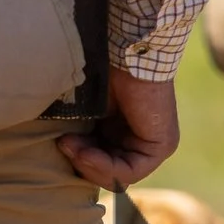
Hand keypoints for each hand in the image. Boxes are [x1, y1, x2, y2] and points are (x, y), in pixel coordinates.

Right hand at [58, 67, 180, 189]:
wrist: (121, 47)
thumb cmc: (97, 68)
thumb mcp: (82, 110)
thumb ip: (77, 133)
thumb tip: (60, 153)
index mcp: (121, 128)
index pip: (101, 163)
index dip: (79, 161)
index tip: (61, 142)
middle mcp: (139, 138)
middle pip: (109, 172)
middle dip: (82, 164)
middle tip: (63, 145)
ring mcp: (153, 144)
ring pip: (119, 176)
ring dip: (89, 166)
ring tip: (72, 147)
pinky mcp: (162, 145)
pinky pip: (132, 171)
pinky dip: (106, 167)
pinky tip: (86, 153)